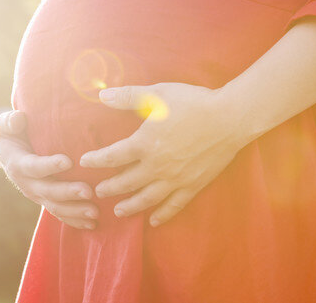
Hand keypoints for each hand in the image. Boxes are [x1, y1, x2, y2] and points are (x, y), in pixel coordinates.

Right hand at [0, 109, 99, 229]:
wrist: (10, 154)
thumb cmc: (12, 134)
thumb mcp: (6, 125)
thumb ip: (10, 122)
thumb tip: (19, 119)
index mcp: (18, 164)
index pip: (34, 166)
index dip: (49, 165)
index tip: (68, 161)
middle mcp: (27, 184)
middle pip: (48, 191)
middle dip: (68, 193)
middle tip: (88, 191)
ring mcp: (38, 195)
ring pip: (56, 207)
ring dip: (76, 211)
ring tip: (95, 212)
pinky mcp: (47, 201)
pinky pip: (61, 214)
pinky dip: (75, 221)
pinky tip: (92, 225)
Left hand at [79, 82, 248, 226]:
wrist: (231, 118)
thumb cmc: (193, 102)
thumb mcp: (158, 94)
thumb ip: (128, 96)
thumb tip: (101, 95)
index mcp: (145, 143)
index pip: (112, 156)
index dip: (96, 160)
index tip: (85, 162)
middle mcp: (157, 166)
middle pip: (126, 182)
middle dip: (109, 187)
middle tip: (98, 192)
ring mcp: (176, 179)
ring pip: (147, 198)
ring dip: (130, 206)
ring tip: (118, 211)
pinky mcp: (193, 185)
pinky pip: (174, 205)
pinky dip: (162, 215)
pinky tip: (154, 221)